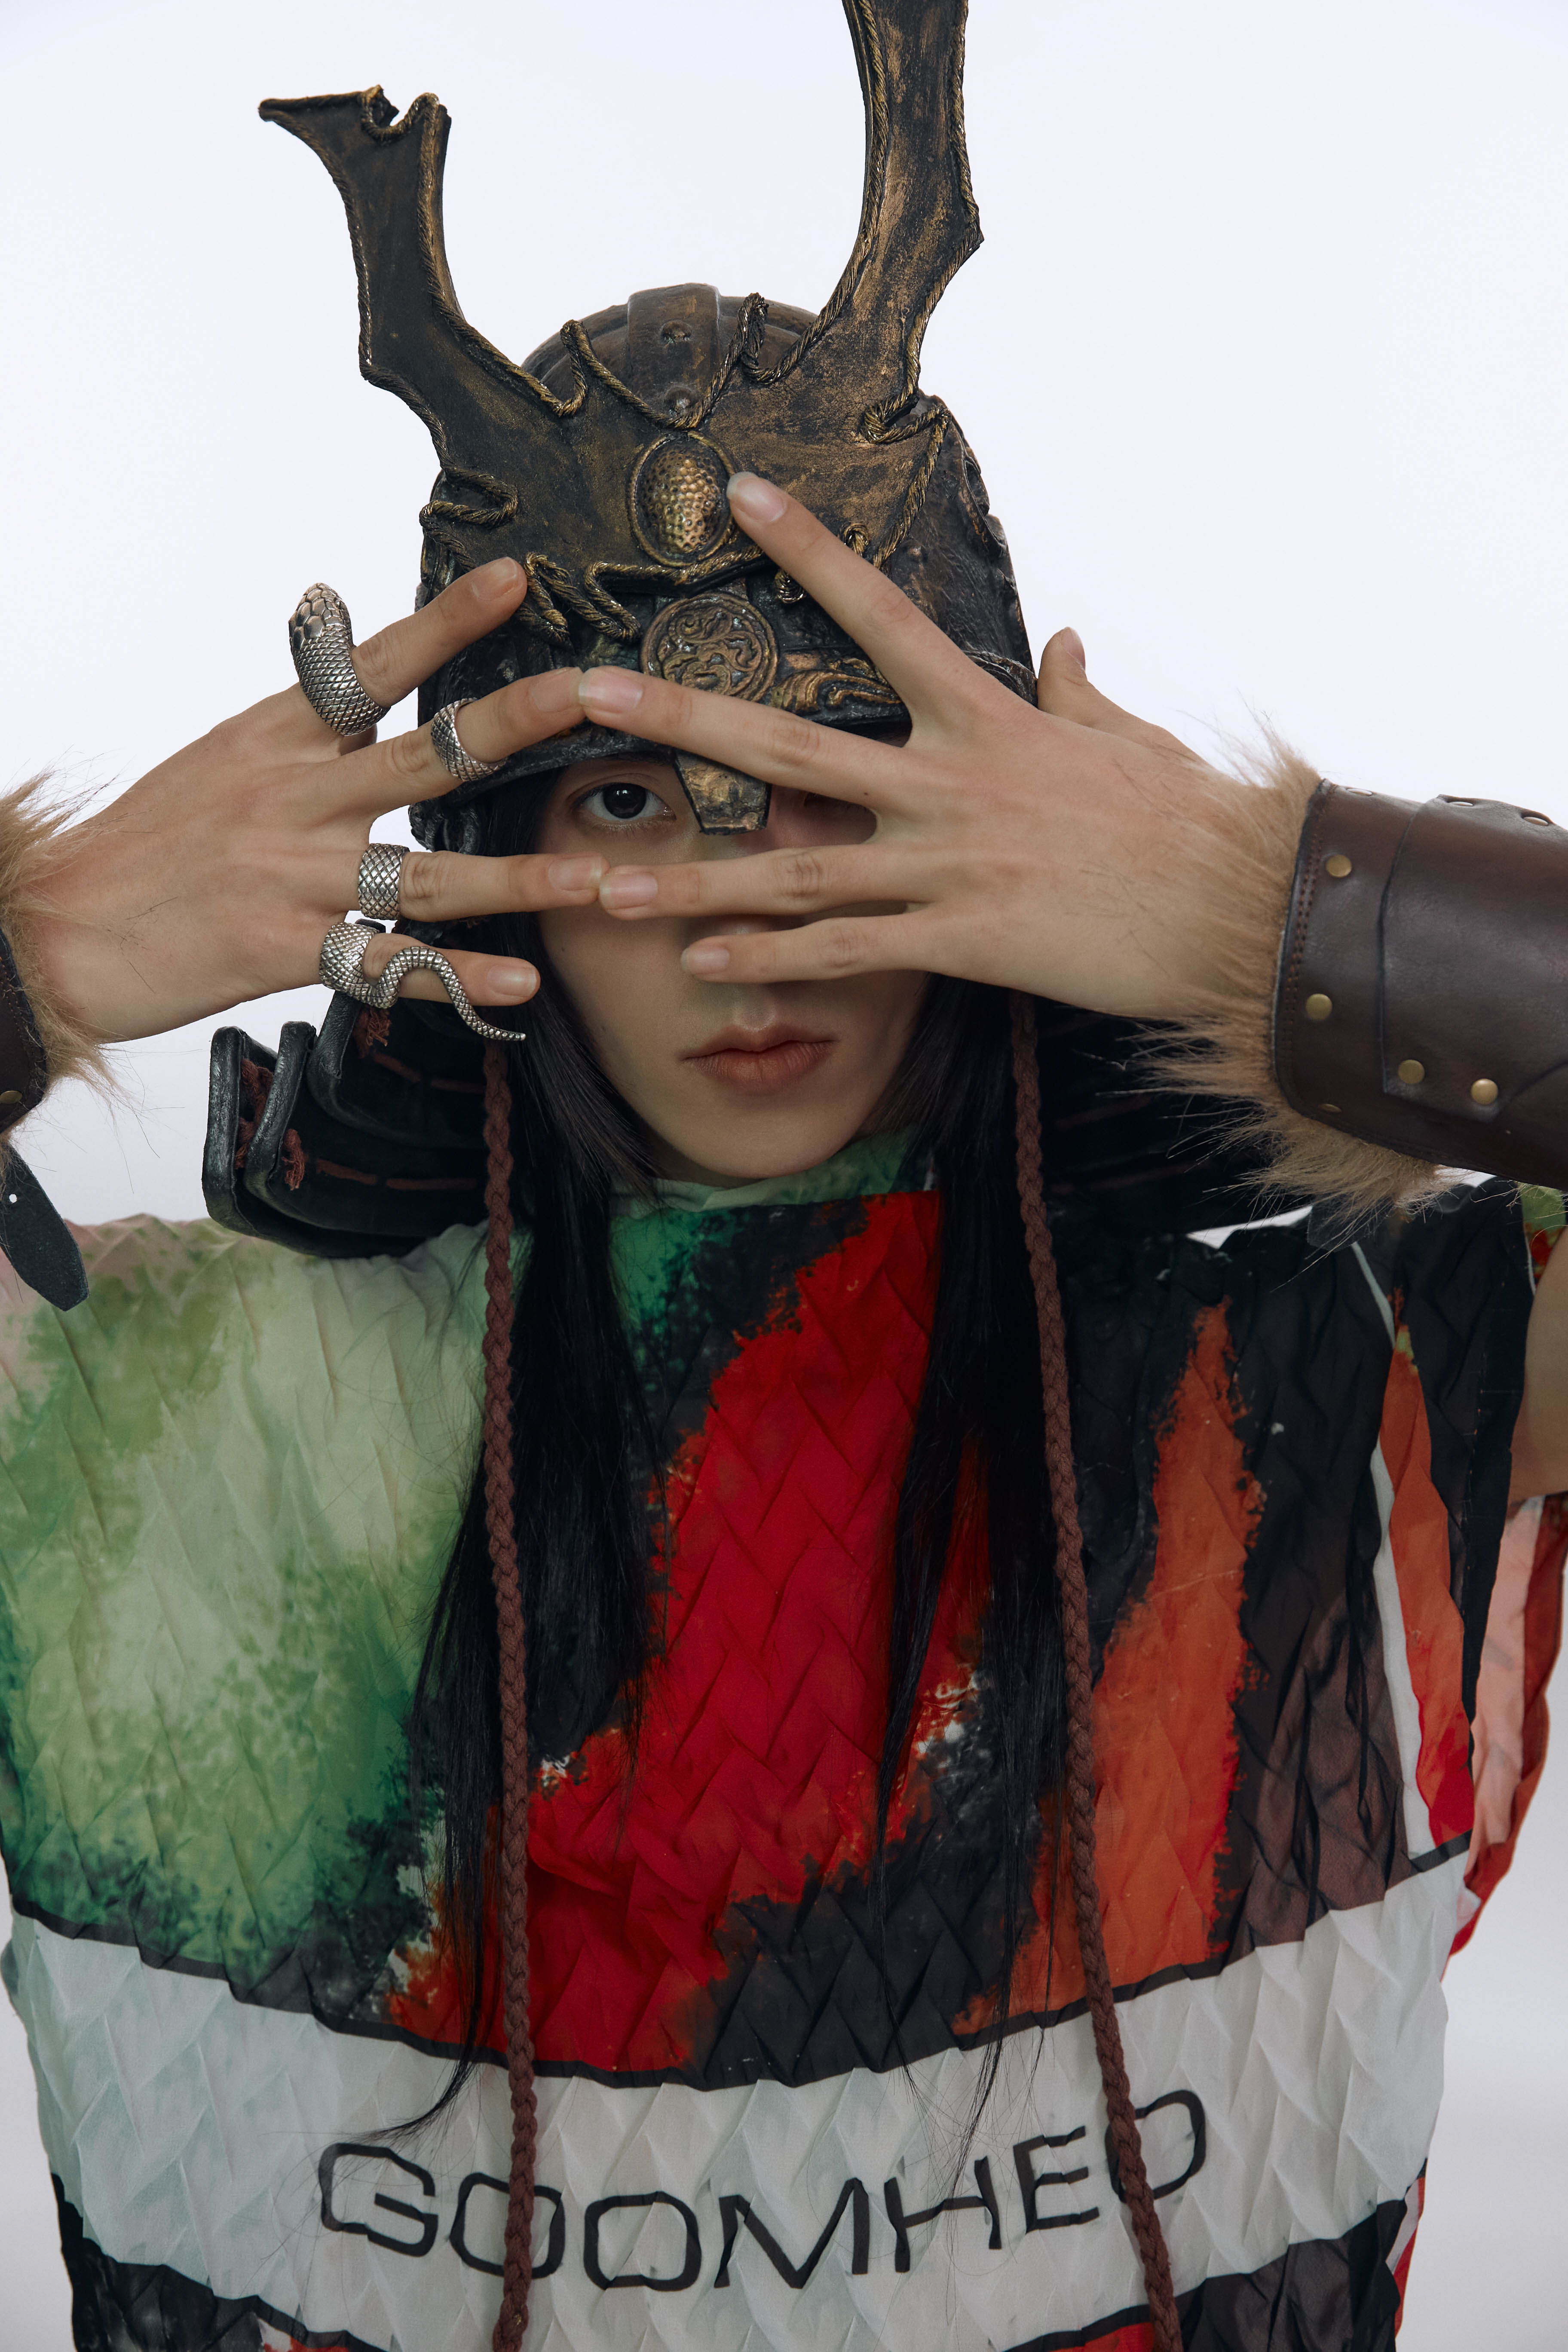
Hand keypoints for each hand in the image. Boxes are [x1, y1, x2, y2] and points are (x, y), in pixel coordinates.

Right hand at [19, 560, 597, 1046]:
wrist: (59, 928)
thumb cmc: (144, 848)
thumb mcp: (217, 760)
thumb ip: (297, 719)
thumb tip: (343, 639)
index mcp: (273, 739)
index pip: (372, 665)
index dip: (446, 622)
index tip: (514, 580)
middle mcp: (293, 798)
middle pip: (425, 751)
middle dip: (517, 721)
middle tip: (596, 696)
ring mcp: (294, 875)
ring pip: (429, 873)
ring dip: (517, 878)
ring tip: (595, 879)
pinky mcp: (286, 949)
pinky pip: (390, 964)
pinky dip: (458, 978)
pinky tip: (518, 985)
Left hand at [576, 477, 1248, 1021]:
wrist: (1239, 905)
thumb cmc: (1189, 819)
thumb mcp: (1127, 738)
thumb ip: (1080, 692)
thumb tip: (1065, 645)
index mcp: (989, 719)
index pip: (882, 616)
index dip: (810, 549)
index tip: (742, 495)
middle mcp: (951, 782)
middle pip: (791, 745)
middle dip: (683, 718)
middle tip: (586, 695)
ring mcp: (948, 864)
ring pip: (793, 869)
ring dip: (691, 883)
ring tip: (601, 887)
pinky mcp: (960, 940)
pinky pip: (843, 952)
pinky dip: (768, 960)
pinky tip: (699, 969)